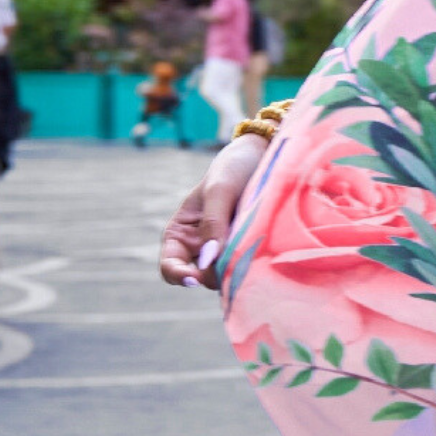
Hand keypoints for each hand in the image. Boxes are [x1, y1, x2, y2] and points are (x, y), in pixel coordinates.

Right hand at [158, 132, 265, 289]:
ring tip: (253, 247)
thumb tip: (209, 261)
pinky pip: (247, 270)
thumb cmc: (234, 168)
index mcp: (181, 234)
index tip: (195, 277)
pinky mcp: (249, 252)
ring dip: (238, 270)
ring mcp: (226, 252)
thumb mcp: (220, 190)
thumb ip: (213, 223)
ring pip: (228, 277)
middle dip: (216, 275)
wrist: (264, 156)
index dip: (179, 276)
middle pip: (203, 279)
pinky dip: (253, 267)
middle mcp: (200, 248)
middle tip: (236, 262)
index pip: (170, 268)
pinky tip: (263, 252)